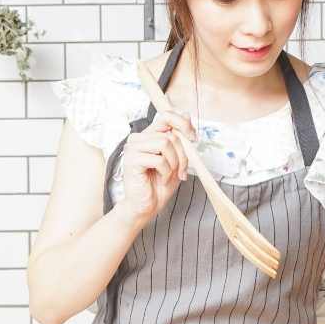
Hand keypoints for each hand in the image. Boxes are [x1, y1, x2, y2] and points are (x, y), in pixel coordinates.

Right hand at [115, 110, 196, 228]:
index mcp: (148, 135)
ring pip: (165, 143)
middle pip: (170, 134)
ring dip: (174, 163)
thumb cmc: (159, 185)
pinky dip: (166, 172)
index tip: (193, 138)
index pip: (166, 116)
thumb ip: (180, 140)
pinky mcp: (131, 160)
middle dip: (182, 154)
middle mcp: (138, 138)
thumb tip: (186, 117)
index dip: (183, 123)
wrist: (146, 207)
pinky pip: (158, 159)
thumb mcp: (176, 160)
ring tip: (169, 175)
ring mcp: (133, 148)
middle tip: (181, 171)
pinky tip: (161, 179)